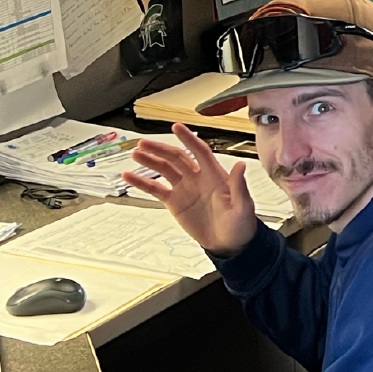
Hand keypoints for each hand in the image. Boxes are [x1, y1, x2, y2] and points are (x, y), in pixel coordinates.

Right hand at [123, 123, 257, 254]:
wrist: (229, 244)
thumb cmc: (240, 224)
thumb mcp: (243, 206)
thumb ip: (239, 186)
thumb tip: (241, 165)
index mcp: (215, 175)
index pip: (200, 151)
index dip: (188, 139)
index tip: (176, 127)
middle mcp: (197, 177)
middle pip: (177, 157)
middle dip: (160, 149)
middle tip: (143, 143)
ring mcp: (185, 188)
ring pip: (164, 169)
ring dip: (150, 161)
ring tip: (136, 154)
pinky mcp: (175, 201)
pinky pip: (156, 189)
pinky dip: (142, 182)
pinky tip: (129, 176)